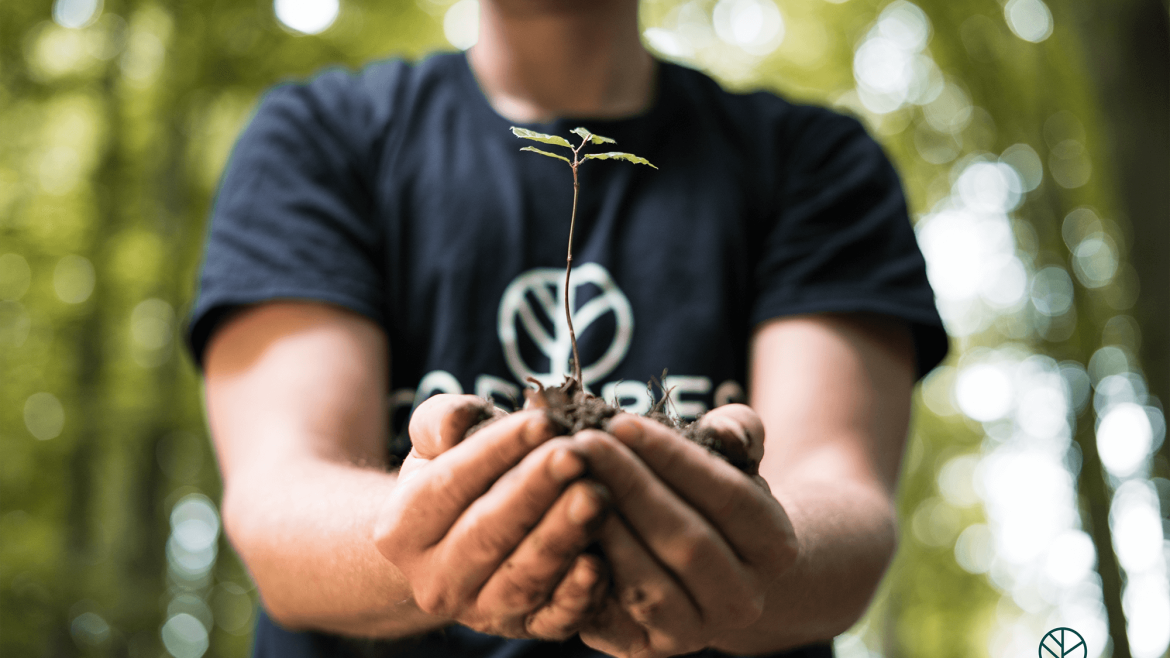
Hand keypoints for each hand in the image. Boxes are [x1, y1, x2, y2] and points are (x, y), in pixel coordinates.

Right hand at [373, 394, 610, 639]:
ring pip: (522, 579)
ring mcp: (479, 613)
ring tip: (596, 495)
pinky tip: (600, 563)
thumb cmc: (455, 477)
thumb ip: (440, 420)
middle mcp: (434, 581)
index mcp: (401, 530)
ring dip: (561, 537)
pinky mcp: (523, 631)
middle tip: (575, 456)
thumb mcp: (434, 443)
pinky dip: (577, 596)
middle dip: (534, 492)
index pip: (451, 484)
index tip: (543, 421)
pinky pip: (552, 620)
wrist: (457, 546)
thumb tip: (459, 422)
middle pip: (487, 534)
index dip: (498, 450)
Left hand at [572, 404, 798, 656]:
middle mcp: (743, 598)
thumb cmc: (713, 498)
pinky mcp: (647, 649)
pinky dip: (584, 579)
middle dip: (630, 487)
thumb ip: (738, 431)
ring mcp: (697, 631)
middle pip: (686, 541)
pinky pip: (611, 620)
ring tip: (568, 483)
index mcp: (774, 546)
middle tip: (583, 445)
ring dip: (606, 531)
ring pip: (648, 585)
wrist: (709, 569)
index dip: (672, 458)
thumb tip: (727, 431)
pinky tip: (558, 532)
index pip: (727, 495)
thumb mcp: (735, 459)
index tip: (620, 423)